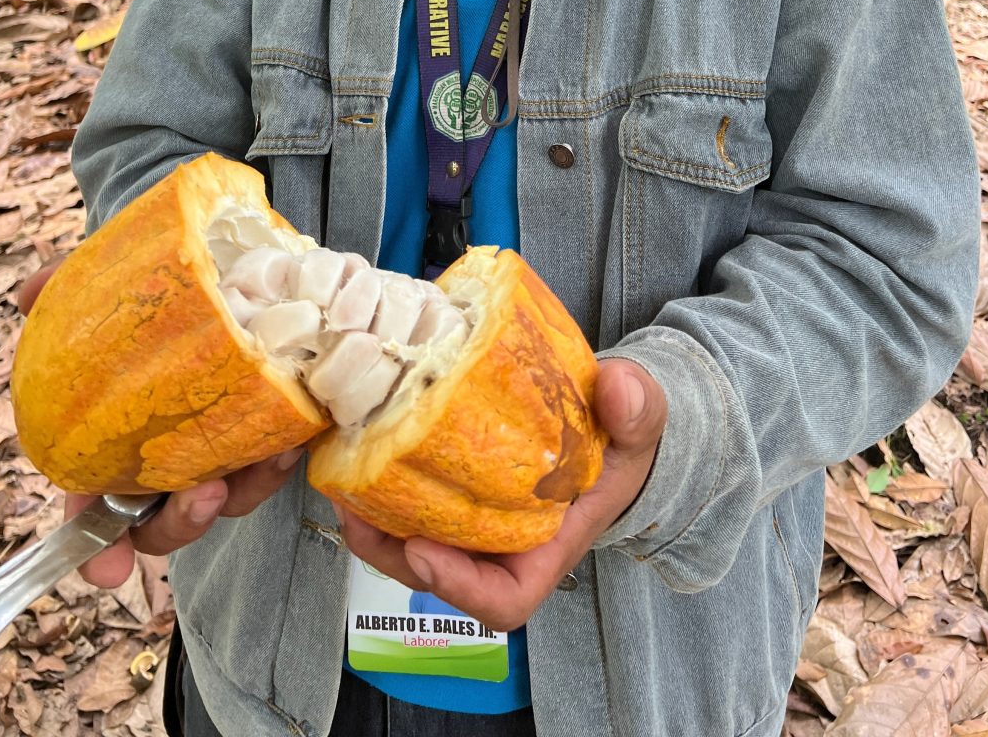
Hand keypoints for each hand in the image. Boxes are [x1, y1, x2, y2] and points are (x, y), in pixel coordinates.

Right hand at [16, 256, 302, 587]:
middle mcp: (164, 456)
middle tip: (201, 496)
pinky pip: (270, 465)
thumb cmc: (160, 289)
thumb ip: (70, 286)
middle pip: (159, 524)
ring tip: (258, 461)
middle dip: (177, 526)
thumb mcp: (116, 280)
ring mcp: (216, 449)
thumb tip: (31, 295)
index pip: (90, 504)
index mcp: (114, 439)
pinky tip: (289, 438)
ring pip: (223, 501)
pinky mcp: (265, 432)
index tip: (105, 570)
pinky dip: (277, 459)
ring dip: (239, 494)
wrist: (236, 268)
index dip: (90, 543)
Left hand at [334, 358, 665, 631]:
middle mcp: (504, 545)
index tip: (423, 548)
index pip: (504, 599)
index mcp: (549, 546)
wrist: (610, 422)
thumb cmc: (623, 436)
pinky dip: (382, 486)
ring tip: (344, 482)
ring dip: (376, 522)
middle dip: (393, 553)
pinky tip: (360, 450)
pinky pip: (413, 501)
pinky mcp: (456, 486)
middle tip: (357, 513)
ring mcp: (475, 520)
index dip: (459, 587)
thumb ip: (638, 407)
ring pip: (416, 542)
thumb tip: (617, 389)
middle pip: (440, 576)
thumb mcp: (642, 419)